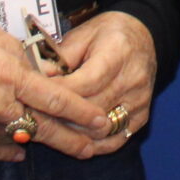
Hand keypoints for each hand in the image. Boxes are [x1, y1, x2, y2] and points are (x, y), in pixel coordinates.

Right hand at [0, 15, 112, 161]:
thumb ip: (22, 59)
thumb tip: (45, 75)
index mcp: (9, 76)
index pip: (57, 101)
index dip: (83, 114)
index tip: (101, 122)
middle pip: (44, 130)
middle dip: (72, 141)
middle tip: (91, 148)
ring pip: (18, 142)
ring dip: (36, 142)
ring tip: (57, 143)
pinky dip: (7, 150)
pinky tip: (19, 150)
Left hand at [46, 10, 157, 155]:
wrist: (144, 36)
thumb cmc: (107, 34)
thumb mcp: (82, 35)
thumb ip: (60, 58)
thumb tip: (36, 80)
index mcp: (117, 53)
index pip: (85, 84)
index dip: (58, 95)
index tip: (34, 99)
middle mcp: (132, 78)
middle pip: (92, 110)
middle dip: (61, 117)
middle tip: (37, 120)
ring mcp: (139, 100)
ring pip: (102, 129)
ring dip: (75, 134)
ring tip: (52, 131)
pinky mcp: (142, 115)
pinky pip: (117, 139)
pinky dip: (95, 145)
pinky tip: (77, 142)